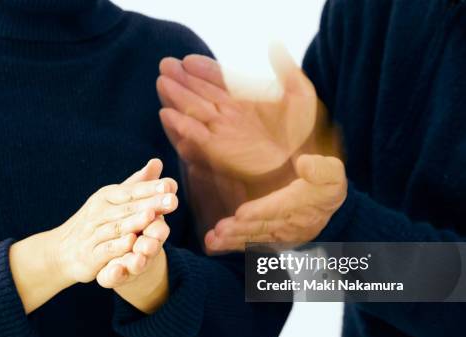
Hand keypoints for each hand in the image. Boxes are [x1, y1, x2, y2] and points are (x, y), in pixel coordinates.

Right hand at [9, 159, 178, 313]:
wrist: (61, 250)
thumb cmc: (95, 221)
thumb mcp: (113, 200)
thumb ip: (137, 184)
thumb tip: (158, 162)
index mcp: (107, 197)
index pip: (131, 190)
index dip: (150, 188)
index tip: (171, 185)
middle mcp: (99, 212)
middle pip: (128, 207)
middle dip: (150, 203)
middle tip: (172, 200)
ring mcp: (93, 233)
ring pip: (116, 227)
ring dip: (134, 222)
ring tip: (151, 216)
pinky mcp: (90, 255)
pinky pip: (105, 249)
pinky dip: (117, 246)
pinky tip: (131, 243)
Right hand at [157, 44, 317, 180]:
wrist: (301, 163)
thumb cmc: (302, 133)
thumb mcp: (300, 96)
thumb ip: (286, 70)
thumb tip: (274, 43)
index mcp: (244, 99)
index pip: (219, 79)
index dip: (204, 69)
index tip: (188, 59)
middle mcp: (229, 115)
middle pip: (199, 93)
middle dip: (182, 80)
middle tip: (165, 65)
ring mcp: (221, 132)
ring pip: (193, 111)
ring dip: (176, 98)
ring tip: (162, 82)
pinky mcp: (218, 151)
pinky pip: (195, 136)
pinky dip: (181, 125)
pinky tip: (168, 114)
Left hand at [204, 155, 346, 252]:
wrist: (332, 208)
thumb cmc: (327, 185)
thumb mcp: (333, 172)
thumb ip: (322, 169)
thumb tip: (304, 163)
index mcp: (302, 204)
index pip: (279, 208)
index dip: (260, 211)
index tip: (241, 213)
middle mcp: (290, 224)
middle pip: (262, 227)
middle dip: (239, 229)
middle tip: (219, 230)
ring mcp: (280, 235)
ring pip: (254, 238)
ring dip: (232, 240)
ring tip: (213, 240)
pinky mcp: (272, 240)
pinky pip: (252, 244)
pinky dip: (233, 246)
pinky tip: (215, 245)